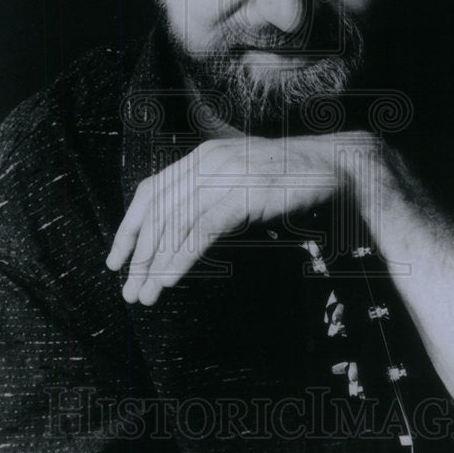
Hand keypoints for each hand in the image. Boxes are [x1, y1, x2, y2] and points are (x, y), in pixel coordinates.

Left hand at [106, 133, 381, 304]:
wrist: (338, 168)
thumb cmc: (291, 181)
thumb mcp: (241, 186)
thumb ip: (211, 201)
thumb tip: (180, 235)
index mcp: (201, 157)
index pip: (150, 190)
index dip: (128, 227)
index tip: (116, 259)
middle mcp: (207, 161)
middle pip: (158, 211)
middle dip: (139, 255)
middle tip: (129, 290)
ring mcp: (226, 174)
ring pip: (176, 223)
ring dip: (156, 264)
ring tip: (145, 295)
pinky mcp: (244, 192)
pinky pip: (202, 230)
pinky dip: (182, 257)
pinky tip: (171, 279)